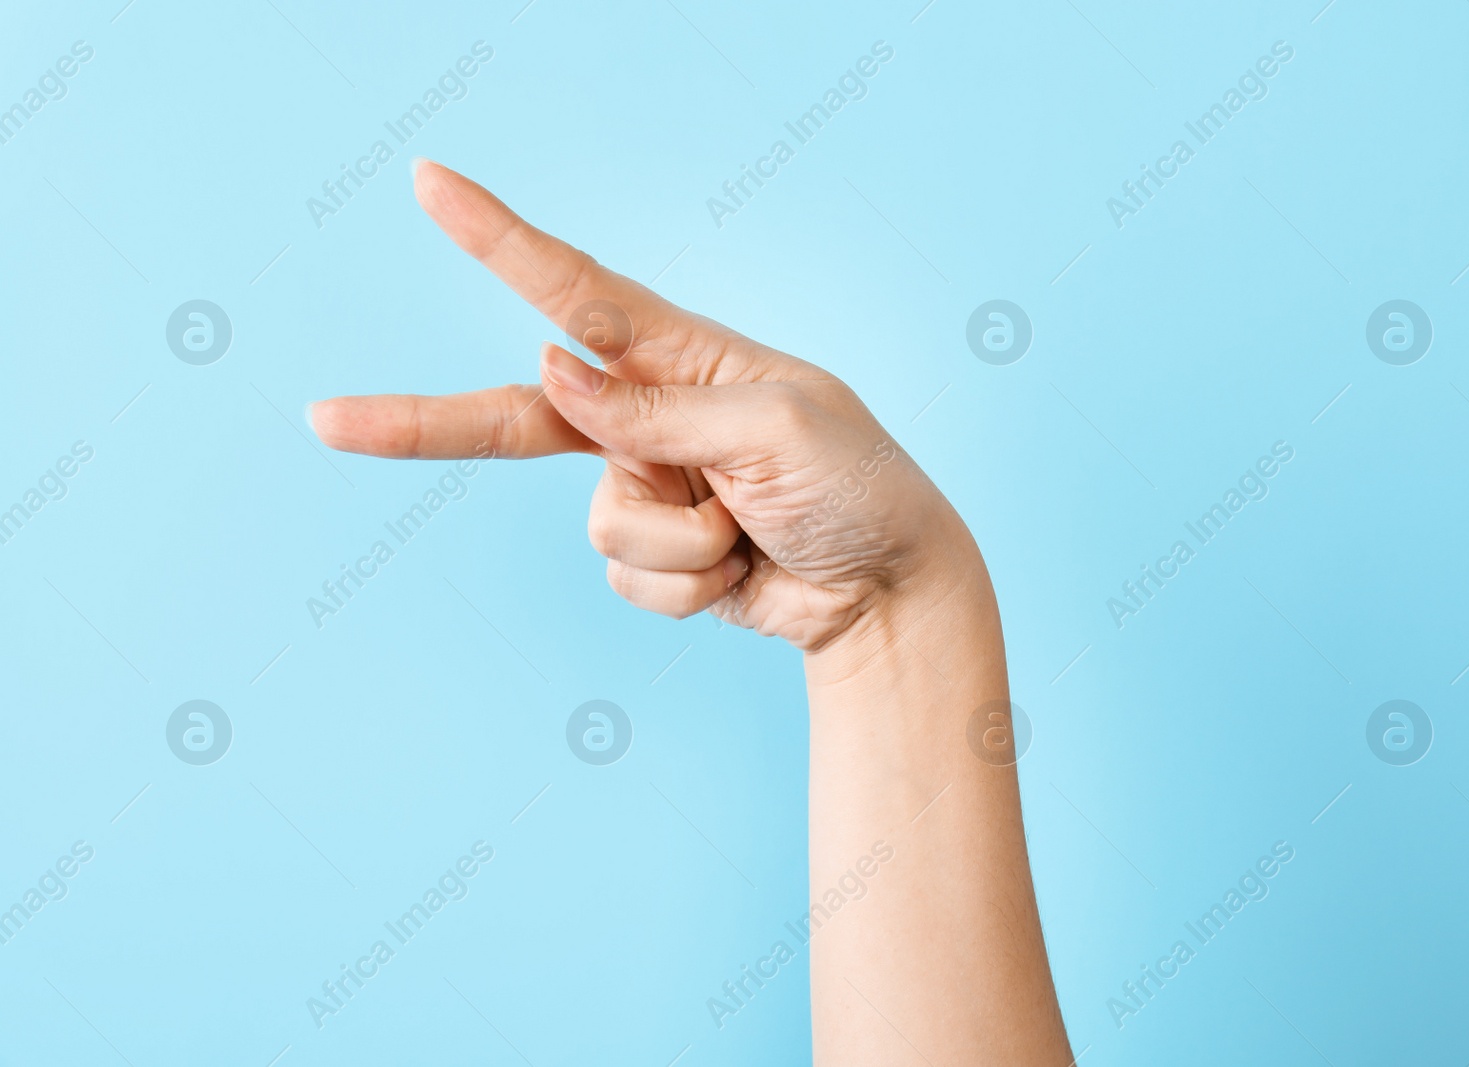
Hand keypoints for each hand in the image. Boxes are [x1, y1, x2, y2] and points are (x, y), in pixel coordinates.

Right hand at [309, 160, 967, 652]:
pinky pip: (629, 578)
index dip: (499, 240)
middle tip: (324, 419)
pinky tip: (742, 569)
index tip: (430, 184)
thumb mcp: (776, 429)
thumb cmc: (856, 484)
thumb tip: (551, 372)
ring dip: (685, 543)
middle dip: (423, 425)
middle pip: (518, 416)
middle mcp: (652, 416)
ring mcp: (648, 487)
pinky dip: (688, 585)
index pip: (577, 292)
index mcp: (685, 358)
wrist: (888, 590)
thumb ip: (658, 407)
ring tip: (752, 529)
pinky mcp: (654, 554)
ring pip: (604, 523)